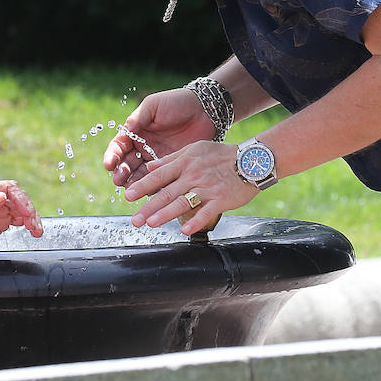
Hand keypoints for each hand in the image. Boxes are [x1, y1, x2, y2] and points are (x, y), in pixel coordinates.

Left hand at [0, 179, 43, 258]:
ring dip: (32, 219)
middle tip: (33, 225)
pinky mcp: (1, 220)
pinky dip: (28, 224)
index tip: (26, 213)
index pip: (10, 189)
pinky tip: (32, 231)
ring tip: (36, 231)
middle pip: (19, 199)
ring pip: (22, 209)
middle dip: (29, 211)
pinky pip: (20, 219)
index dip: (21, 200)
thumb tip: (1, 196)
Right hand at [103, 87, 216, 185]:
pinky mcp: (171, 166)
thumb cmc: (176, 102)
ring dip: (134, 182)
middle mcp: (143, 147)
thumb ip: (138, 119)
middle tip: (118, 181)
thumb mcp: (153, 106)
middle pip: (127, 163)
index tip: (109, 165)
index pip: (119, 146)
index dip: (112, 156)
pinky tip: (149, 191)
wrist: (204, 109)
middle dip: (121, 173)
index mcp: (135, 132)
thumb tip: (124, 131)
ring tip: (130, 189)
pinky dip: (153, 186)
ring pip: (141, 174)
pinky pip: (160, 178)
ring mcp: (157, 158)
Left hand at [122, 140, 260, 235]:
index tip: (128, 196)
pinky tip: (185, 230)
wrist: (252, 160)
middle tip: (135, 219)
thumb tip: (150, 166)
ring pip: (183, 202)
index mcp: (185, 162)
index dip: (142, 186)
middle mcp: (193, 175)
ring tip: (151, 223)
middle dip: (149, 207)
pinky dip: (196, 221)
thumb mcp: (194, 149)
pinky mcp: (221, 199)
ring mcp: (207, 188)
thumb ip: (171, 158)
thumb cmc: (221, 155)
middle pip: (167, 193)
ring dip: (166, 214)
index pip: (159, 175)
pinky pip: (206, 211)